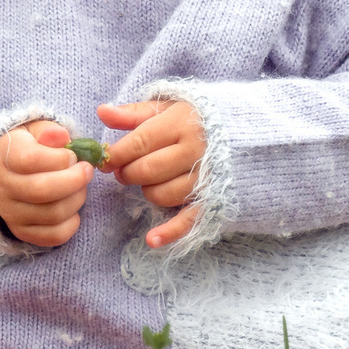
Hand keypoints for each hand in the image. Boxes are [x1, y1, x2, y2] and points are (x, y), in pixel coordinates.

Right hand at [0, 119, 91, 246]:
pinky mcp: (22, 232)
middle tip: (87, 170)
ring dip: (77, 199)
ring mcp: (11, 213)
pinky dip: (72, 223)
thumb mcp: (37, 131)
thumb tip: (60, 136)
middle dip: (74, 180)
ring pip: (52, 214)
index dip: (60, 158)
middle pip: (42, 190)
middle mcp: (3, 187)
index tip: (72, 155)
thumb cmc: (32, 147)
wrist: (13, 172)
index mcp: (5, 156)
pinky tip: (73, 207)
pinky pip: (53, 236)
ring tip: (81, 187)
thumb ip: (48, 132)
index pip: (30, 160)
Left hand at [97, 99, 205, 248]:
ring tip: (150, 179)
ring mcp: (206, 177)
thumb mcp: (168, 108)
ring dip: (148, 191)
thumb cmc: (197, 120)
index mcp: (181, 124)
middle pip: (147, 170)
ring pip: (161, 194)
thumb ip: (135, 113)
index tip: (106, 159)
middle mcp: (195, 151)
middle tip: (125, 170)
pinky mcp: (213, 199)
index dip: (117, 154)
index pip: (139, 143)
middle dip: (128, 173)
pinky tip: (152, 239)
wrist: (246, 134)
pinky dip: (169, 232)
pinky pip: (189, 220)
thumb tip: (102, 112)